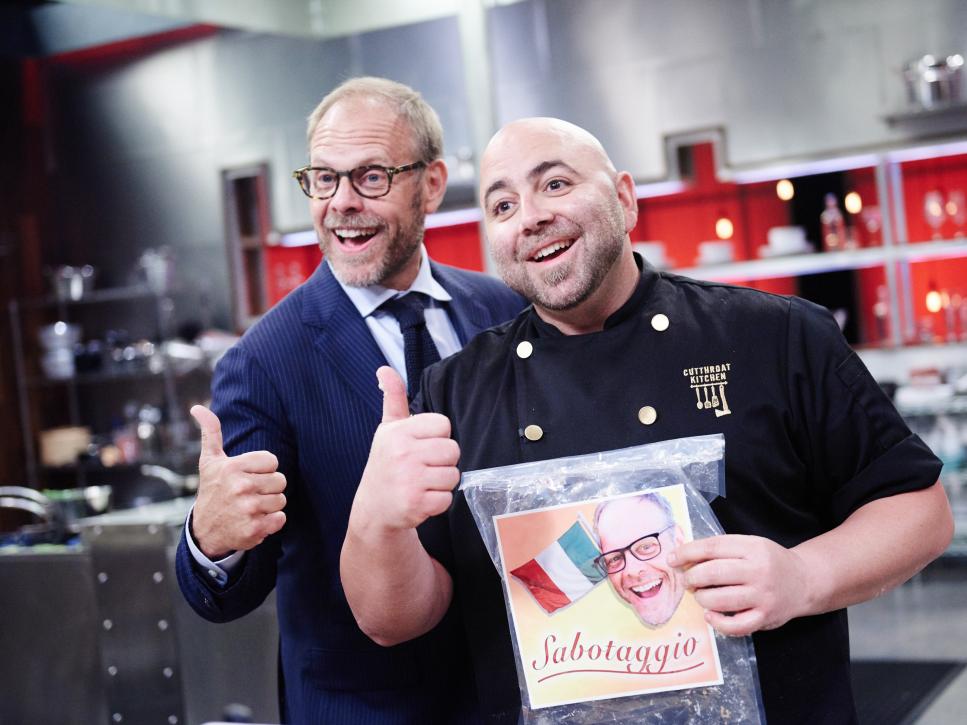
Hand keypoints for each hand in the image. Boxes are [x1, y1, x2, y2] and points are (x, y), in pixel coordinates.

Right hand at [189, 405, 286, 558]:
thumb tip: (198, 407)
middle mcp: (240, 487)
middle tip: (250, 493)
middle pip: (280, 480)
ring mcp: (247, 509)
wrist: (205, 531)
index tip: (248, 476)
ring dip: (270, 505)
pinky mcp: (254, 529)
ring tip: (251, 507)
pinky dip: (272, 521)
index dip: (263, 469)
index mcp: (232, 468)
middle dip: (268, 487)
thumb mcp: (210, 461)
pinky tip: (255, 520)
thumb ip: (211, 432)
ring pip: (281, 500)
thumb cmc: (213, 490)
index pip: (272, 461)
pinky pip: (281, 518)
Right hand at [353, 367, 460, 531]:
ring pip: (453, 475)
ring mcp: (410, 480)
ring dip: (441, 483)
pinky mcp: (416, 504)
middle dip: (442, 461)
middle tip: (422, 468)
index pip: (444, 425)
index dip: (437, 437)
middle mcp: (403, 453)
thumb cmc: (386, 464)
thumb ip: (393, 398)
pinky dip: (438, 502)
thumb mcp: (387, 429)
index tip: (421, 446)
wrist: (373, 508)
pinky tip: (421, 499)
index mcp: (399, 432)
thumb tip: (384, 369)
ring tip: (422, 483)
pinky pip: (447, 498)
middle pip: (452, 450)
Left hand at [668, 534, 809, 635]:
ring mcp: (763, 596)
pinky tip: (710, 615)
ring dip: (701, 598)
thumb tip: (682, 558)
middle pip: (713, 573)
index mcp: (753, 548)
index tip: (672, 559)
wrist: (803, 581)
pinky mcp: (765, 618)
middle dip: (691, 577)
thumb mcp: (749, 545)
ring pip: (720, 600)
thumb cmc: (768, 561)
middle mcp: (759, 571)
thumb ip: (721, 549)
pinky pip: (735, 626)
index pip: (712, 547)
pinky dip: (717, 622)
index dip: (687, 553)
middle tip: (686, 580)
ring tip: (700, 595)